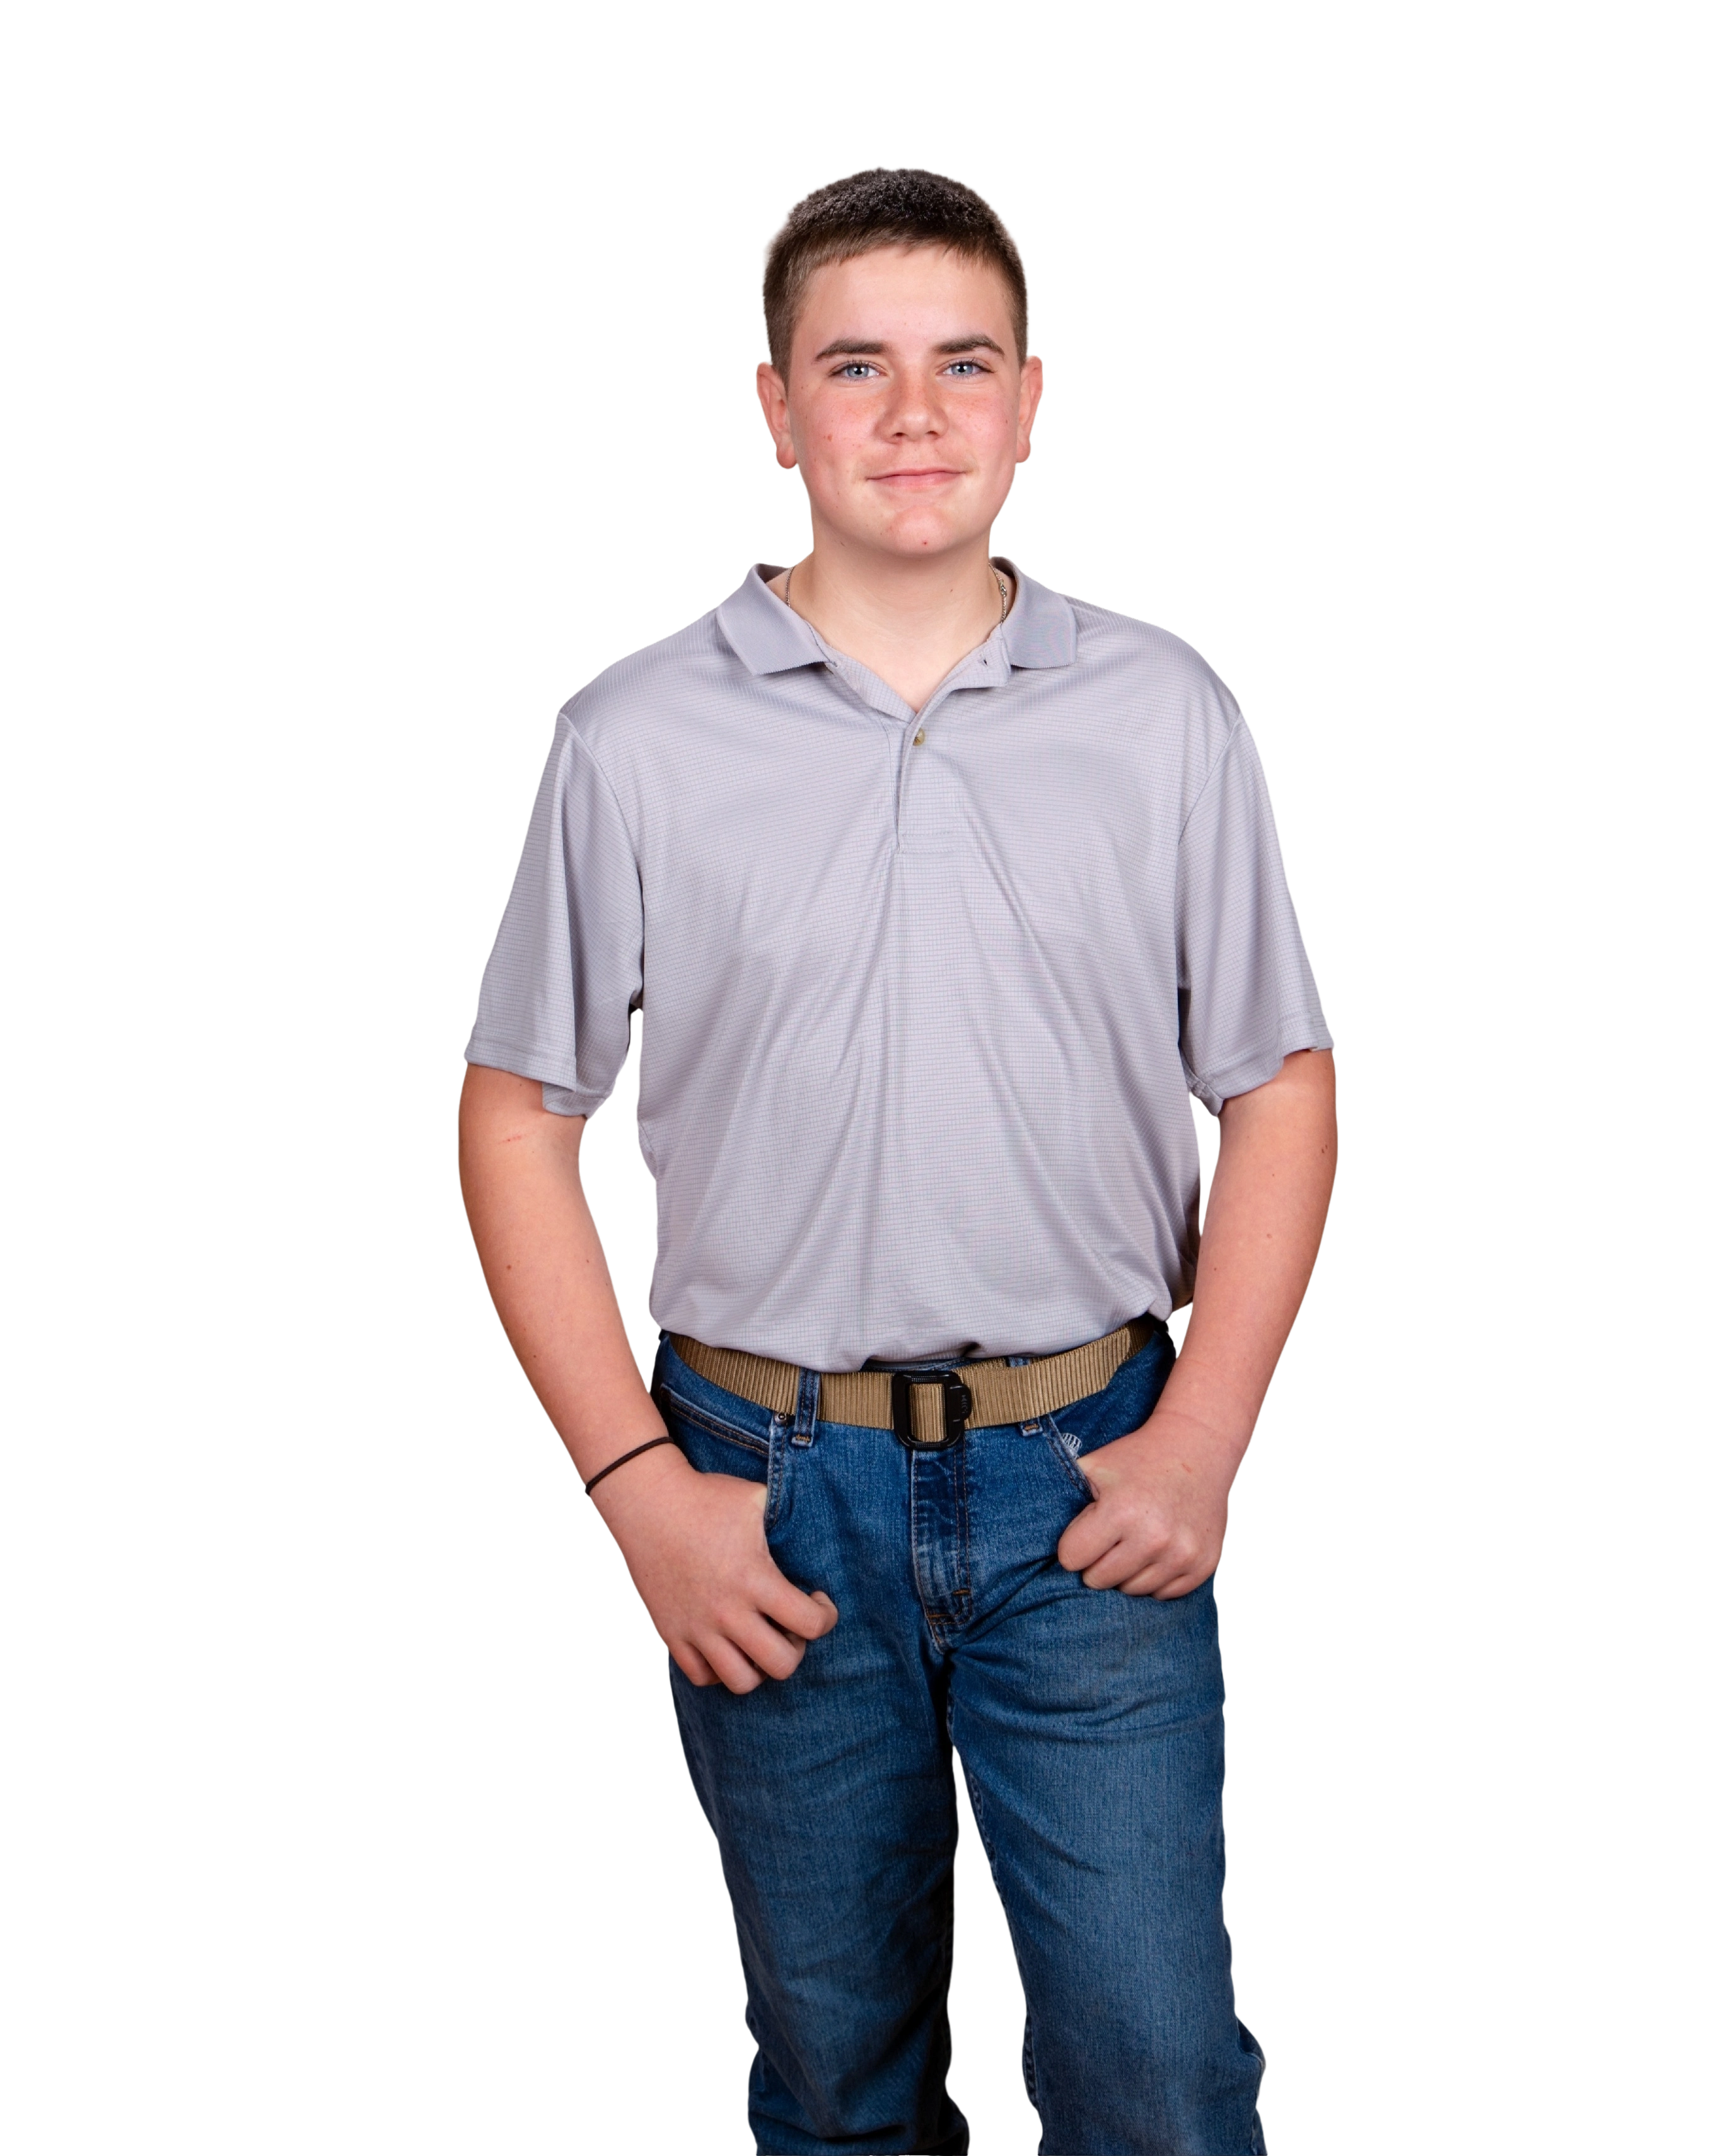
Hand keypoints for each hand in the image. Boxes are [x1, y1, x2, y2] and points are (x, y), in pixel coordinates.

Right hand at [589, 1445, 837, 1692]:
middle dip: (796, 1648)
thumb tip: (816, 1522)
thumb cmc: (706, 1496)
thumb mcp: (757, 1497)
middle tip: (790, 1625)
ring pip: (741, 1682)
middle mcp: (726, 1612)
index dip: (825, 1617)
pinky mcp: (671, 1634)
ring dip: (759, 1666)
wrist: (646, 1503)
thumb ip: (790, 1515)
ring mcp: (696, 1628)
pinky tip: (727, 1644)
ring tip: (759, 1640)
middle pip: (781, 1665)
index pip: (809, 1624)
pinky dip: (720, 1669)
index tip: (817, 1600)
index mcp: (753, 1578)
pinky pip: (702, 1676)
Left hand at [1054, 1401, 1246, 1598]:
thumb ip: (1061, 1497)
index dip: (1074, 1544)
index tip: (1087, 1528)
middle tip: (1110, 1535)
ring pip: (1131, 1590)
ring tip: (1135, 1539)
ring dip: (1127, 1571)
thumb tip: (1025, 1534)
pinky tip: (1158, 1548)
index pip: (1071, 1559)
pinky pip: (1162, 1593)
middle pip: (1099, 1580)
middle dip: (1097, 1560)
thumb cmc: (1137, 1457)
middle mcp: (1154, 1537)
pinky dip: (1155, 1576)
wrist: (1198, 1447)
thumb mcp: (1093, 1465)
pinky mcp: (1202, 1566)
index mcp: (1121, 1511)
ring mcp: (1181, 1554)